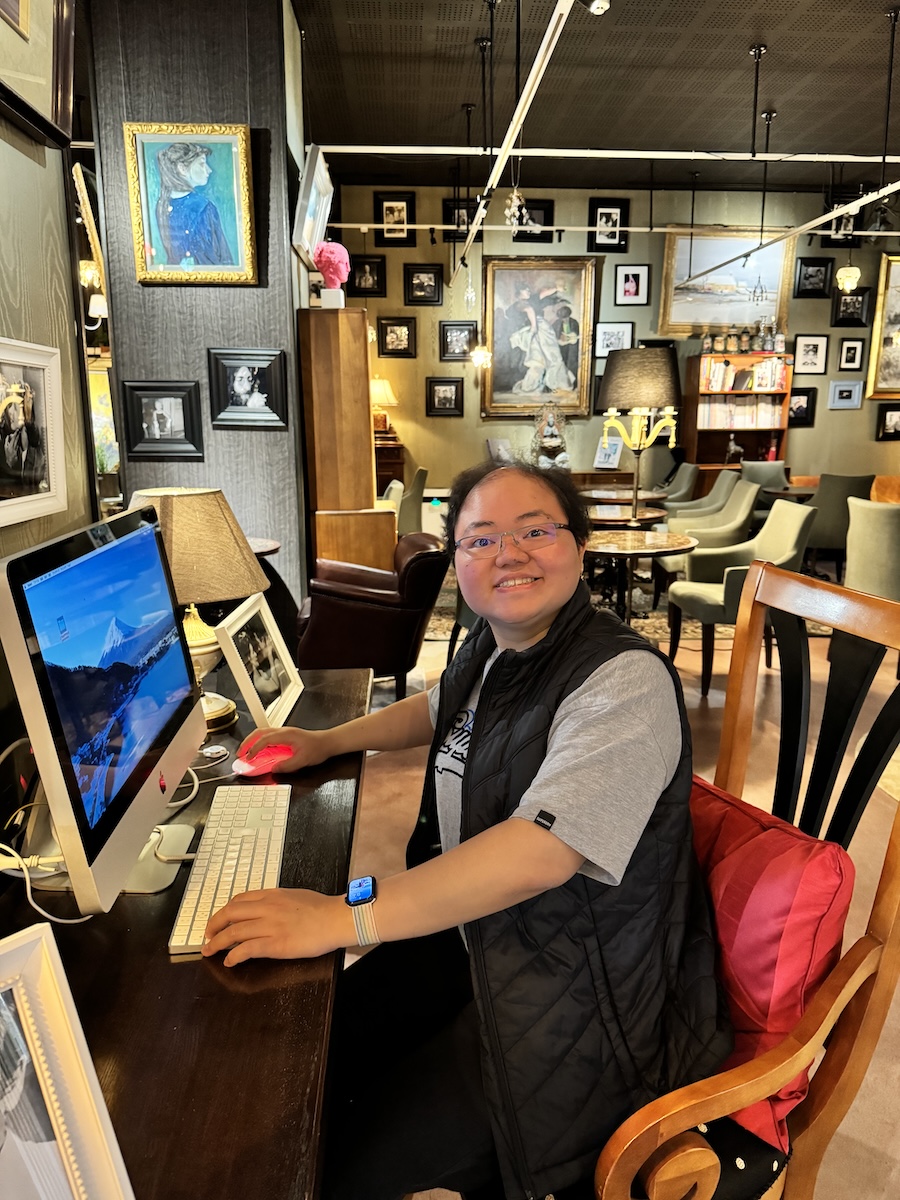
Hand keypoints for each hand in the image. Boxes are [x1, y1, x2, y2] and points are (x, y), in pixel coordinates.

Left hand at [201, 888, 349, 966]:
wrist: (336, 918)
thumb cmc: (321, 908)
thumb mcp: (294, 896)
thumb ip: (276, 901)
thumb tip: (264, 910)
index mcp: (272, 895)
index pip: (239, 900)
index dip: (224, 911)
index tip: (219, 920)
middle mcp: (267, 908)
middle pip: (230, 914)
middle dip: (214, 926)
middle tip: (207, 936)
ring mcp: (270, 926)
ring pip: (234, 932)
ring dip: (217, 943)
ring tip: (210, 950)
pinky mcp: (276, 944)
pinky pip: (247, 949)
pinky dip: (234, 956)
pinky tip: (229, 961)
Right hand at [237, 726, 333, 772]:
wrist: (327, 742)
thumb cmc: (318, 748)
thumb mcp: (302, 761)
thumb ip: (286, 766)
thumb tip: (273, 769)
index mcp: (286, 735)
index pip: (264, 740)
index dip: (254, 749)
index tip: (248, 758)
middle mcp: (283, 731)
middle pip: (259, 733)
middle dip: (247, 742)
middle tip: (240, 753)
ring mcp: (284, 732)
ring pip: (263, 733)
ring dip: (252, 741)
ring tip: (246, 751)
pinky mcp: (285, 736)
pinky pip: (268, 737)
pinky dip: (259, 742)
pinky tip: (258, 750)